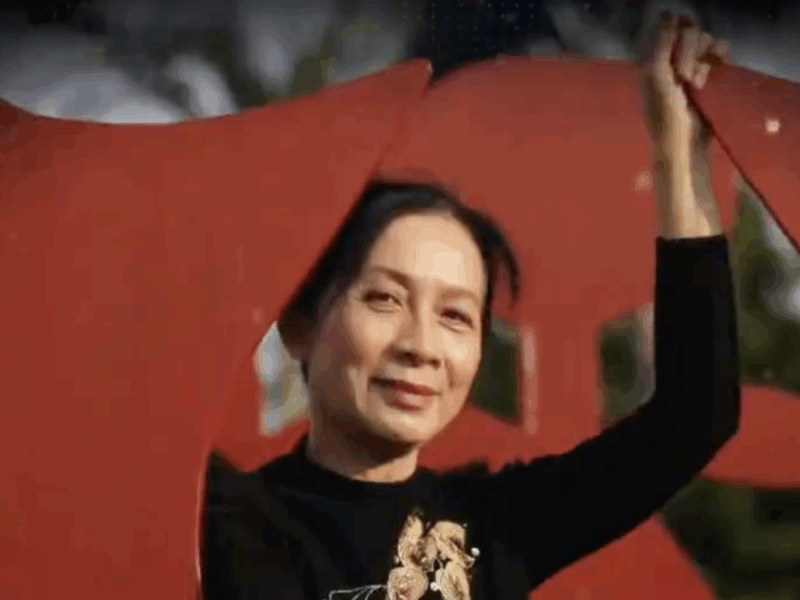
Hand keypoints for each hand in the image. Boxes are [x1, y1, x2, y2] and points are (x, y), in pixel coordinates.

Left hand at [638, 13, 731, 152]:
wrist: (685, 144)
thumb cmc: (665, 116)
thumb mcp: (657, 78)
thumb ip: (662, 45)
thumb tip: (669, 14)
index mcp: (654, 60)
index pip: (670, 27)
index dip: (677, 31)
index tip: (679, 43)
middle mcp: (673, 60)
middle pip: (690, 32)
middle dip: (689, 52)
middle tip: (684, 77)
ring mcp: (693, 67)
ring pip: (706, 40)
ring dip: (703, 59)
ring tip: (697, 84)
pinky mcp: (711, 75)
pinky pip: (721, 51)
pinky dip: (720, 56)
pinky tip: (719, 68)